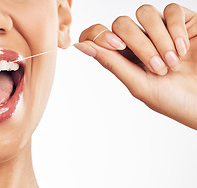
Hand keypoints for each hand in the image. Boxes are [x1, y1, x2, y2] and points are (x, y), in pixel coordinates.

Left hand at [76, 4, 196, 129]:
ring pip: (144, 13)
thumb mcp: (139, 84)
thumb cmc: (174, 100)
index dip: (100, 34)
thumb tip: (80, 46)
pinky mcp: (184, 22)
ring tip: (173, 62)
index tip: (117, 47)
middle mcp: (139, 40)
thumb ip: (111, 63)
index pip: (97, 35)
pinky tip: (184, 49)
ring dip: (158, 39)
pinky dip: (176, 29)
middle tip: (158, 68)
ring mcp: (161, 30)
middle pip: (121, 23)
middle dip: (139, 44)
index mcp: (122, 57)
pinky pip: (171, 10)